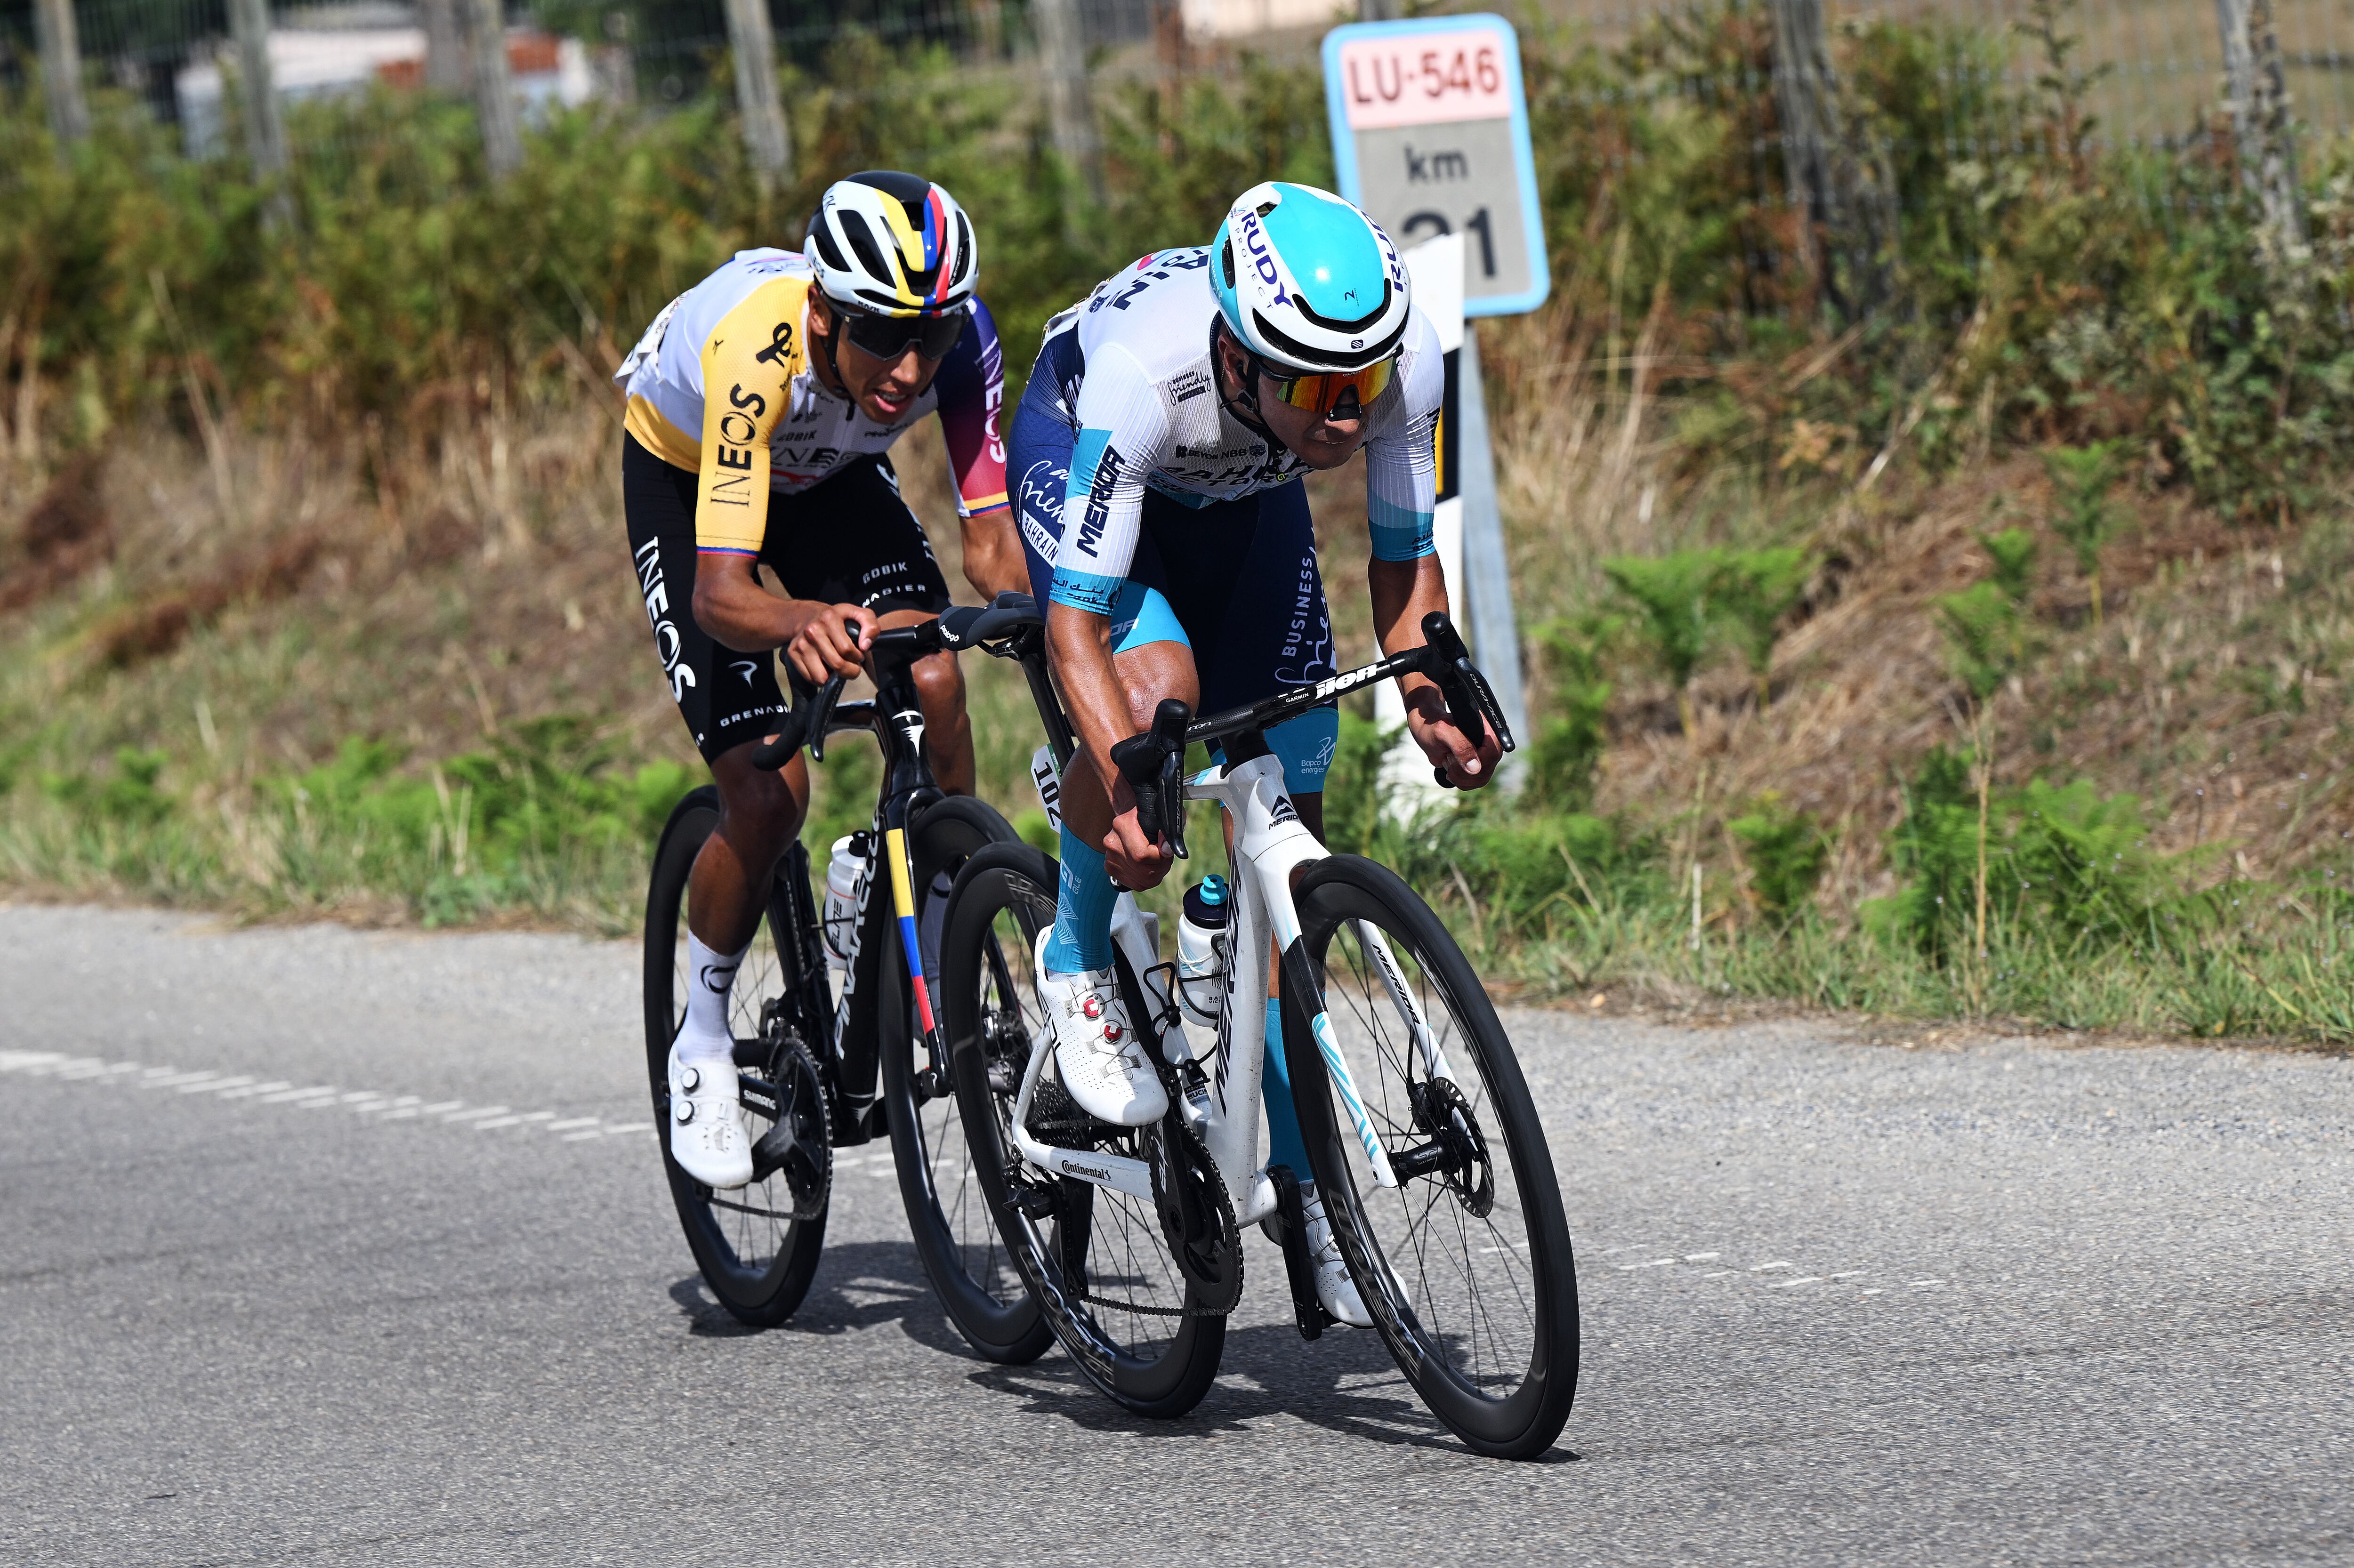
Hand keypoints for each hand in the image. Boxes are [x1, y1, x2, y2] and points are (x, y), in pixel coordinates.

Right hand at [786, 603, 876, 685]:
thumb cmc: (836, 618)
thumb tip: (865, 645)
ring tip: (836, 664)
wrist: (808, 616)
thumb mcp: (858, 614)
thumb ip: (871, 626)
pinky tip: (824, 665)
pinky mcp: (793, 653)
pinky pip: (811, 678)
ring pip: (822, 677)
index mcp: (829, 619)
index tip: (858, 655)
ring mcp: (801, 643)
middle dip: (850, 671)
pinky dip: (820, 677)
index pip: (847, 650)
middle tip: (851, 665)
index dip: (857, 657)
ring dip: (833, 676)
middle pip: (837, 665)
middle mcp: (812, 631)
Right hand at [1101, 773, 1173, 890]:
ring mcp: (1109, 858)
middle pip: (1143, 871)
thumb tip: (1166, 849)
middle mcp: (1112, 843)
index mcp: (1122, 825)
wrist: (1133, 817)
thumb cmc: (1152, 816)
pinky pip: (1136, 885)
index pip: (1142, 855)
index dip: (1160, 856)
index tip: (1167, 849)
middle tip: (1165, 856)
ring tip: (1158, 861)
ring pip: (1141, 881)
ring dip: (1156, 874)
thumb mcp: (1165, 816)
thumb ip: (1169, 831)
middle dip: (1161, 867)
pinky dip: (1147, 879)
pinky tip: (1150, 867)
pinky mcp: (1111, 868)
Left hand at [1405, 684, 1502, 788]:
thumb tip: (1475, 767)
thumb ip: (1460, 746)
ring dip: (1460, 776)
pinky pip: (1476, 782)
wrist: (1428, 732)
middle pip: (1487, 768)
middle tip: (1448, 758)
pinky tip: (1451, 769)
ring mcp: (1485, 756)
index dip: (1476, 759)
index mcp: (1485, 728)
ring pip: (1482, 778)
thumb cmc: (1434, 727)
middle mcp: (1489, 742)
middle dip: (1463, 769)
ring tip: (1448, 761)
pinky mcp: (1479, 767)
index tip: (1455, 756)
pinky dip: (1461, 781)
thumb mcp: (1443, 732)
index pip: (1493, 751)